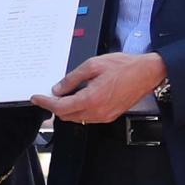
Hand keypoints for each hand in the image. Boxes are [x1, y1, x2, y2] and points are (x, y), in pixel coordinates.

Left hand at [31, 52, 165, 123]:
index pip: (61, 107)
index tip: (37, 98)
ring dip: (67, 109)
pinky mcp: (110, 115)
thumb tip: (58, 89)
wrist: (147, 73)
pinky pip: (88, 117)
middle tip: (47, 95)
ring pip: (77, 118)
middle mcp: (98, 111)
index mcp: (91, 99)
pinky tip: (79, 98)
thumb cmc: (124, 67)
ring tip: (63, 95)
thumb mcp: (93, 65)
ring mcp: (105, 116)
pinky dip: (79, 110)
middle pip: (67, 116)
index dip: (46, 103)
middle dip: (55, 107)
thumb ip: (72, 78)